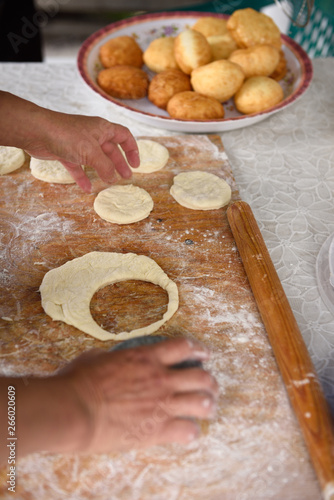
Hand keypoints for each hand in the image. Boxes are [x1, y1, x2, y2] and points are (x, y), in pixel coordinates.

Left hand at [0, 91, 139, 191]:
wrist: (37, 132)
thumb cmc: (66, 135)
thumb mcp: (91, 152)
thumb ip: (105, 167)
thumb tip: (113, 178)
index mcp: (102, 128)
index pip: (124, 136)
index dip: (132, 149)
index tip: (136, 164)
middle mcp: (92, 134)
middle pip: (111, 150)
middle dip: (119, 163)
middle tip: (126, 177)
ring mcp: (79, 143)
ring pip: (95, 159)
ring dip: (103, 171)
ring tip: (110, 183)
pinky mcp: (66, 152)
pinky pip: (78, 166)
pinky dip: (83, 176)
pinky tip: (87, 188)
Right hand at [66, 338, 217, 452]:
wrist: (74, 410)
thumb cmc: (78, 382)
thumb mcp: (96, 358)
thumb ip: (111, 358)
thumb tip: (108, 359)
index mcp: (146, 357)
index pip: (183, 347)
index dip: (198, 349)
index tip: (204, 354)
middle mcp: (160, 378)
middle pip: (201, 376)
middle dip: (210, 381)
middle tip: (211, 386)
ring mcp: (162, 404)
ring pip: (202, 402)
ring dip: (208, 404)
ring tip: (208, 407)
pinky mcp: (157, 430)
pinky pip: (187, 431)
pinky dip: (192, 432)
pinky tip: (190, 433)